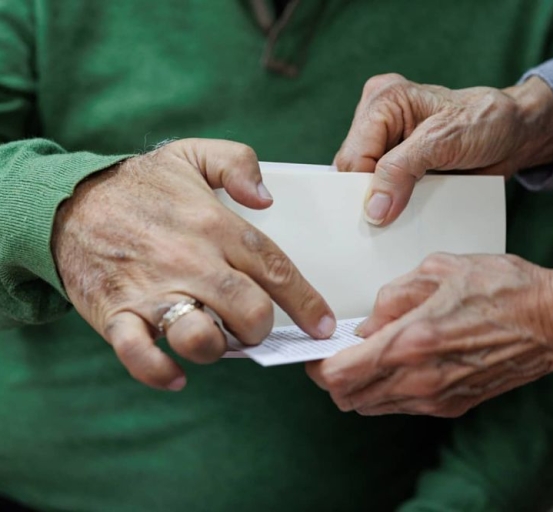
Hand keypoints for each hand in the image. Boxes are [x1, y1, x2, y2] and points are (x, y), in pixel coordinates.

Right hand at [52, 138, 334, 390]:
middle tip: (254, 325)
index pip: (275, 269)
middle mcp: (189, 260)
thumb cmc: (140, 184)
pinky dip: (160, 373)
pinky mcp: (116, 313)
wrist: (67, 202)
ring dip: (218, 350)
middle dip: (262, 328)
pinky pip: (139, 355)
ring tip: (216, 340)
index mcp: (214, 224)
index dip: (306, 302)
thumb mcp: (191, 154)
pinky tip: (178, 376)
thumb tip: (267, 199)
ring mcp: (152, 289)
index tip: (324, 325)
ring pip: (200, 338)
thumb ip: (238, 162)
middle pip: (248, 311)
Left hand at [306, 253, 552, 416]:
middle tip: (339, 351)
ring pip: (373, 406)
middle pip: (349, 398)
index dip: (317, 366)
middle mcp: (420, 379)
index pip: (339, 374)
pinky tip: (400, 362)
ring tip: (369, 354)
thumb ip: (392, 296)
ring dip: (360, 385)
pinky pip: (402, 407)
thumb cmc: (503, 287)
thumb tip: (367, 322)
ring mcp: (438, 398)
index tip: (315, 352)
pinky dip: (387, 390)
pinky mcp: (453, 405)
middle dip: (334, 377)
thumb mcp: (439, 268)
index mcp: (412, 341)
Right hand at [335, 74, 552, 225]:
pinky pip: (381, 192)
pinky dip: (393, 206)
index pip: (352, 157)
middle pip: (353, 173)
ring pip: (364, 186)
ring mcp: (386, 143)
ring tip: (406, 210)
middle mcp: (378, 118)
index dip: (363, 190)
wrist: (514, 135)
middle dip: (371, 198)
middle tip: (393, 217)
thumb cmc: (486, 122)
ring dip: (383, 205)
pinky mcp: (396, 164)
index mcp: (383, 101)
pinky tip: (408, 209)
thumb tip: (373, 209)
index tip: (380, 217)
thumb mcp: (444, 141)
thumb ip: (401, 170)